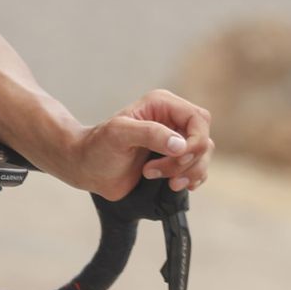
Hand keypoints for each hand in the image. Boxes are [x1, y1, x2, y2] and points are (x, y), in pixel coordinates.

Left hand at [72, 90, 212, 201]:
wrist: (87, 168)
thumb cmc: (98, 147)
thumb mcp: (119, 134)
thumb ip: (150, 134)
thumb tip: (181, 145)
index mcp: (162, 104)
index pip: (198, 119)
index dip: (194, 142)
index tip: (175, 158)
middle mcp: (172, 120)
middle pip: (203, 139)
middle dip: (188, 161)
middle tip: (160, 172)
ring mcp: (175, 141)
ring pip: (203, 156)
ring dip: (188, 173)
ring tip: (160, 180)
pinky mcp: (174, 160)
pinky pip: (197, 169)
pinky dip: (191, 180)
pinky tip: (173, 185)